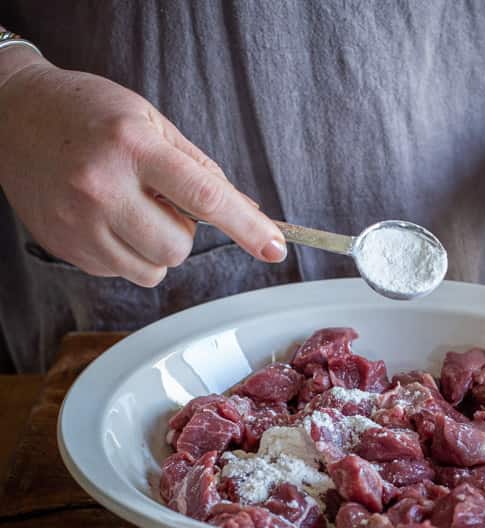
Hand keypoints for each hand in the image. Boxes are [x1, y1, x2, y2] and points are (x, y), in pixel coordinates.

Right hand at [0, 57, 285, 286]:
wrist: (13, 116)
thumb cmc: (90, 114)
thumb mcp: (150, 122)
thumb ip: (199, 169)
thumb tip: (246, 210)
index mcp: (133, 146)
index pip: (205, 196)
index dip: (246, 227)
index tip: (275, 249)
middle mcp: (103, 186)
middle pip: (178, 248)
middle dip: (181, 233)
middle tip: (159, 202)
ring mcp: (80, 223)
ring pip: (154, 270)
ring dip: (156, 248)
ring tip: (131, 210)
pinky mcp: (68, 248)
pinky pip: (123, 273)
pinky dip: (128, 253)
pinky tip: (106, 219)